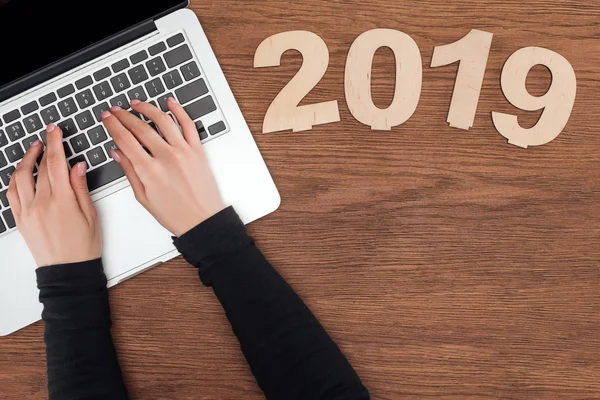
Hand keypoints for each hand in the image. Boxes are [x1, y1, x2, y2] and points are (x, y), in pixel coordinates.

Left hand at [7, 125, 100, 266]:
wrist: (67, 271)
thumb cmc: (83, 246)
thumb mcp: (91, 215)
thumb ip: (81, 188)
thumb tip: (77, 166)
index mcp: (62, 201)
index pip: (56, 163)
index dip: (55, 143)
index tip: (54, 130)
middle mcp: (41, 204)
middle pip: (40, 167)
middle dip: (44, 148)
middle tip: (49, 136)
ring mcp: (27, 211)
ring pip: (20, 177)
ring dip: (26, 160)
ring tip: (34, 150)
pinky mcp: (20, 219)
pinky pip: (12, 193)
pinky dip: (16, 178)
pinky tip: (22, 172)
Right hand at [102, 98, 223, 236]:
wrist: (203, 220)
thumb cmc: (176, 214)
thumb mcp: (144, 198)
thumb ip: (129, 172)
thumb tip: (117, 153)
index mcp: (149, 171)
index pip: (125, 140)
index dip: (112, 125)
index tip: (106, 118)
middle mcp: (167, 157)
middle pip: (140, 127)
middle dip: (124, 115)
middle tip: (116, 110)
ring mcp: (184, 152)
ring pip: (163, 120)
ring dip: (147, 108)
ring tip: (137, 103)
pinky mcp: (198, 151)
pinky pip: (188, 124)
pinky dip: (179, 111)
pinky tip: (170, 102)